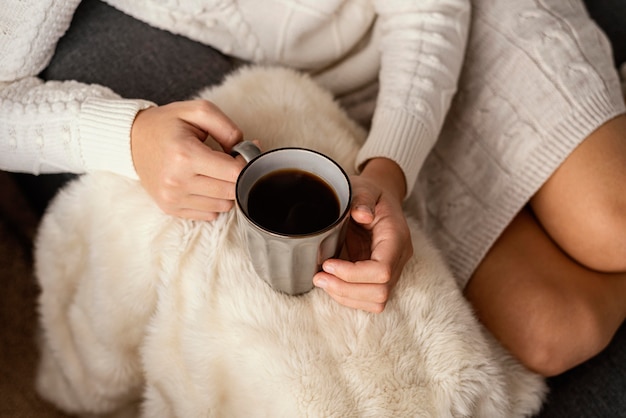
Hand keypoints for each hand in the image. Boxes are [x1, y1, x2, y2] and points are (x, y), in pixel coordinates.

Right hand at [130, 100, 244, 219]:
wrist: (131, 139)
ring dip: (226, 190)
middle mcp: (177, 181)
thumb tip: (249, 149)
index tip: (242, 154)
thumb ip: (228, 127)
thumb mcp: (198, 111)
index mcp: (185, 155)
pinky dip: (213, 201)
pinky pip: (209, 214)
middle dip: (238, 177)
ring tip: (214, 172)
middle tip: (229, 161)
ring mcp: (173, 199)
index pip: (235, 173)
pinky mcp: (171, 209)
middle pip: (231, 191)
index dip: (246, 164)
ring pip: (223, 206)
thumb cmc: (167, 124)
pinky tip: (204, 184)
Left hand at [313, 158, 412, 312]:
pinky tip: (331, 283)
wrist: (377, 199)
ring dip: (345, 296)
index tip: (327, 264)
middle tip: (318, 277)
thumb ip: (362, 199)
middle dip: (346, 289)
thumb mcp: (364, 188)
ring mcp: (393, 270)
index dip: (353, 274)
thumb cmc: (370, 193)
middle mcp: (399, 257)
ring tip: (322, 281)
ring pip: (377, 301)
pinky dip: (348, 297)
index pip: (382, 270)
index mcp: (396, 236)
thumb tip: (361, 214)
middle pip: (381, 291)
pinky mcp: (380, 278)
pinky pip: (369, 299)